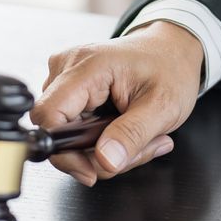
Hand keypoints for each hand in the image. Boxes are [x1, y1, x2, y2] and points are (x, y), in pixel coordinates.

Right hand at [30, 21, 203, 185]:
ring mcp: (66, 77)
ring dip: (103, 150)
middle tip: (136, 150)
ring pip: (68, 135)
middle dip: (97, 155)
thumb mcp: (163, 106)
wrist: (172, 49)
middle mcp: (67, 67)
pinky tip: (125, 130)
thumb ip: (132, 135)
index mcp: (87, 66)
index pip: (49, 117)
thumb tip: (104, 160)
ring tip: (138, 137)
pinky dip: (101, 140)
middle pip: (59, 132)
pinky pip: (75, 127)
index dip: (64, 152)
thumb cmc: (170, 68)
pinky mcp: (70, 88)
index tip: (90, 171)